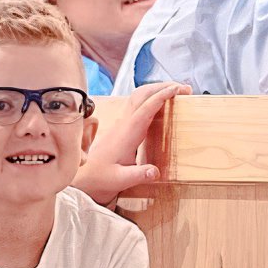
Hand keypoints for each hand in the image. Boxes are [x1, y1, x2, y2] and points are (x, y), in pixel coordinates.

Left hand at [78, 81, 185, 202]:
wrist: (84, 179)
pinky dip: (151, 99)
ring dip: (157, 90)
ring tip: (177, 92)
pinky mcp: (122, 127)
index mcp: (127, 133)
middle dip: (163, 87)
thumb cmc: (100, 178)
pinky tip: (163, 105)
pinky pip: (137, 106)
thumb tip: (155, 171)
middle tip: (184, 88)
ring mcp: (122, 124)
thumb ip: (138, 176)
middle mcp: (124, 124)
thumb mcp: (119, 180)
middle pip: (142, 95)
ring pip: (139, 98)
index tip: (178, 90)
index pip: (146, 107)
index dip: (162, 96)